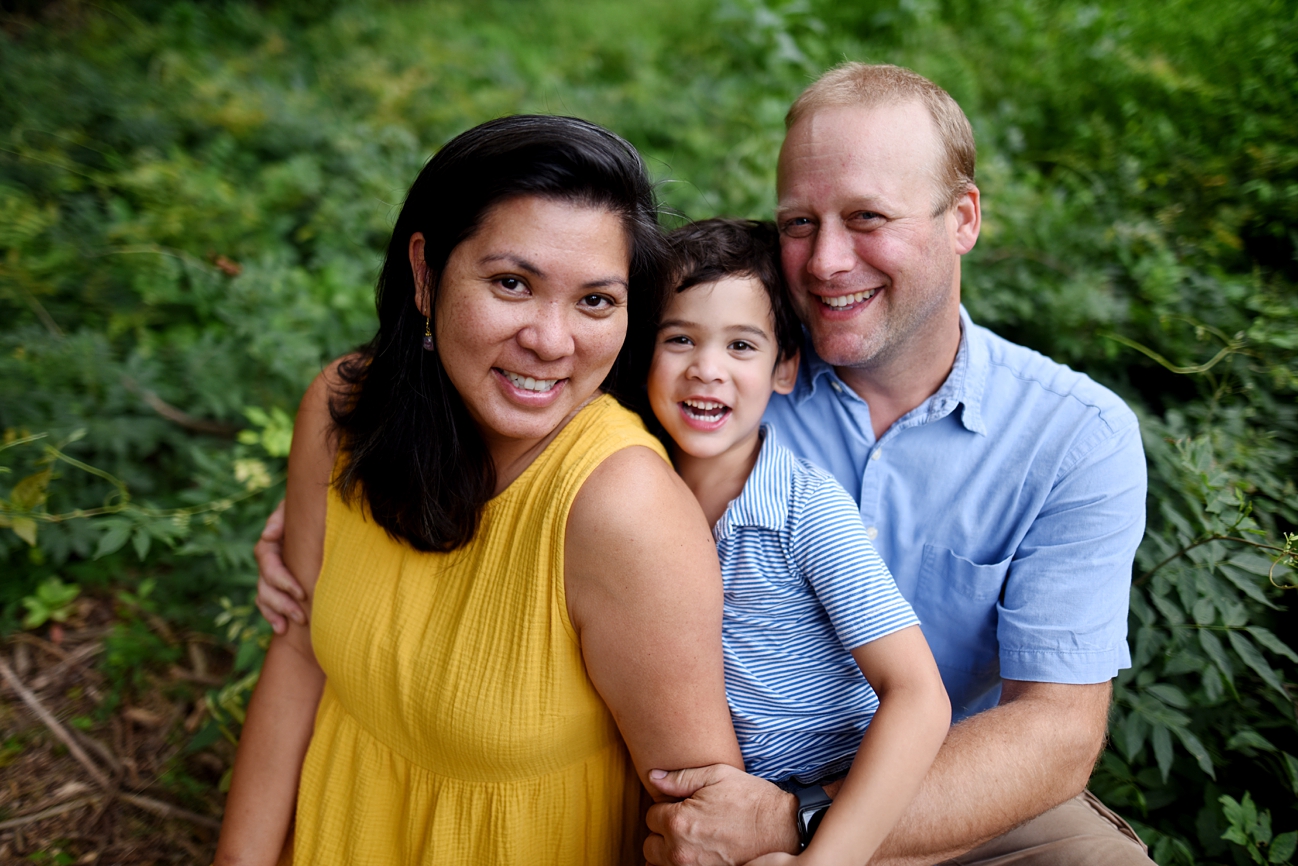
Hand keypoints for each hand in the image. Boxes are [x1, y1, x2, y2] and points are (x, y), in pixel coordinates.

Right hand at [254, 500, 306, 633]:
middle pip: (265, 585)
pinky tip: (281, 629)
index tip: (301, 593)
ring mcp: (270, 575)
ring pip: (264, 597)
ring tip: (290, 626)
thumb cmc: (310, 511)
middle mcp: (268, 560)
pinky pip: (267, 604)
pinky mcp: (278, 586)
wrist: (318, 518)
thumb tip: (268, 535)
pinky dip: (272, 617)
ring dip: (276, 613)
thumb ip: (281, 517)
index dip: (282, 580)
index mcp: (271, 543)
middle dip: (282, 603)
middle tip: (301, 616)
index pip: (269, 563)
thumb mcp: (296, 507)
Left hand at [644, 763, 799, 865]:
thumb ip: (680, 778)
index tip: (683, 805)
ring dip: (669, 851)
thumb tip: (653, 776)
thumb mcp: (717, 775)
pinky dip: (681, 864)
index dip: (667, 807)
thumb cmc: (752, 800)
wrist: (783, 830)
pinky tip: (697, 851)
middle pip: (650, 844)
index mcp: (679, 821)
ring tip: (690, 838)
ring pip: (659, 863)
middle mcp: (681, 850)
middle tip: (685, 821)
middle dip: (663, 831)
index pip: (651, 816)